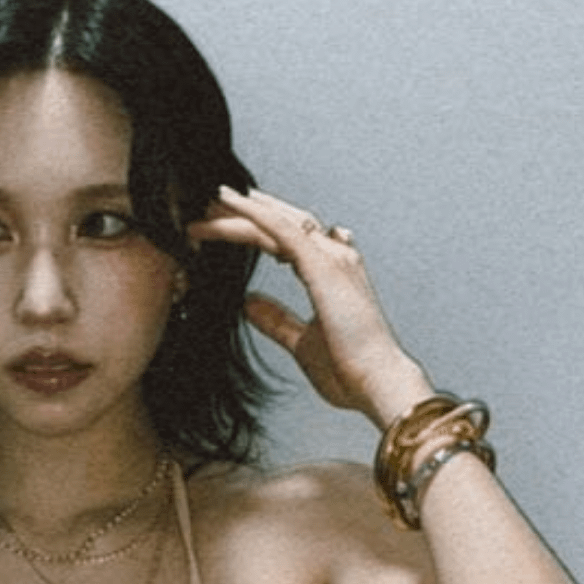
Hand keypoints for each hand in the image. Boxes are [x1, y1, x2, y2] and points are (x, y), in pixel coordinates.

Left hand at [188, 186, 431, 426]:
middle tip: (209, 205)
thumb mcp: (301, 341)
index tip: (230, 221)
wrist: (376, 384)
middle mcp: (335, 257)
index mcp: (332, 274)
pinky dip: (254, 212)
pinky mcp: (323, 265)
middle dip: (247, 212)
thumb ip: (276, 319)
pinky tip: (228, 199)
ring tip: (206, 204)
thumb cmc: (349, 370)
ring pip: (279, 222)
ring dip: (241, 211)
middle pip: (284, 223)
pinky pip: (282, 229)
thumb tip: (248, 303)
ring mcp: (332, 257)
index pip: (291, 238)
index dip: (260, 226)